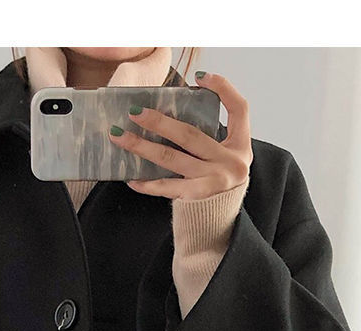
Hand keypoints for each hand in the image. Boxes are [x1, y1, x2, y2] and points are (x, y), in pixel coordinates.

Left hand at [107, 72, 252, 200]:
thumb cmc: (217, 182)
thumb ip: (209, 136)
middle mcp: (231, 162)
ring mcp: (214, 181)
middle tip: (135, 112)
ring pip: (172, 158)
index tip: (200, 77)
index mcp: (240, 145)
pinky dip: (147, 183)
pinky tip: (130, 177)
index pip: (239, 108)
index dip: (224, 88)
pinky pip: (167, 187)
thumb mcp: (224, 156)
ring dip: (142, 146)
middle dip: (159, 122)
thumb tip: (173, 112)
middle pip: (190, 135)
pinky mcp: (197, 197)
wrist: (219, 222)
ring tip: (120, 137)